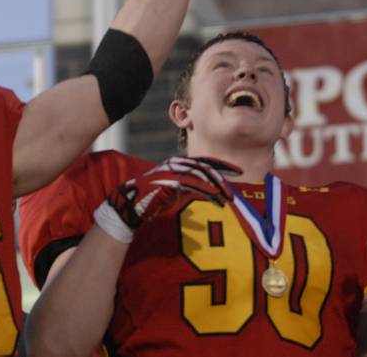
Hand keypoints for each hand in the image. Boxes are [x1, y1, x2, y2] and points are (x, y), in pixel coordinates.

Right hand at [94, 156, 240, 242]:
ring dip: (217, 187)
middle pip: (204, 166)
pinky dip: (208, 193)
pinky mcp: (170, 183)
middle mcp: (175, 165)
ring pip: (201, 176)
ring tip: (229, 198)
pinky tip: (217, 201)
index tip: (236, 171)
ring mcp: (172, 173)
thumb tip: (206, 193)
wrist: (129, 206)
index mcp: (176, 163)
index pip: (203, 161)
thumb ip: (188, 187)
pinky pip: (194, 186)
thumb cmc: (151, 200)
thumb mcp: (173, 191)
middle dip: (222, 175)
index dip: (221, 165)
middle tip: (237, 183)